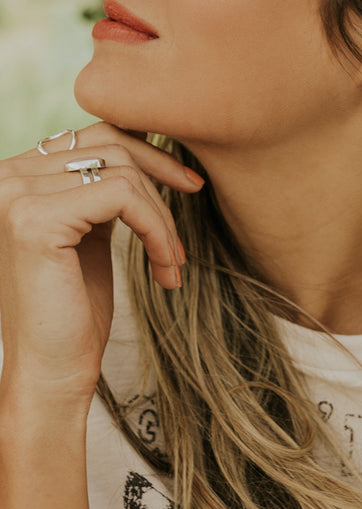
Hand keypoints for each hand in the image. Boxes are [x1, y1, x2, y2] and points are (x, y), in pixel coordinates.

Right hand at [0, 123, 201, 408]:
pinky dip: (157, 229)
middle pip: (110, 143)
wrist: (50, 375)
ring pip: (123, 171)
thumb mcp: (89, 230)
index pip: (94, 133)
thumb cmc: (72, 309)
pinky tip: (165, 267)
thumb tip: (147, 140)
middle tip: (196, 200)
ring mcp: (16, 195)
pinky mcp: (37, 220)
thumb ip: (99, 186)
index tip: (187, 181)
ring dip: (162, 215)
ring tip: (173, 259)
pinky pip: (123, 196)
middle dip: (161, 176)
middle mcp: (6, 177)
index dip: (148, 152)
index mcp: (17, 175)